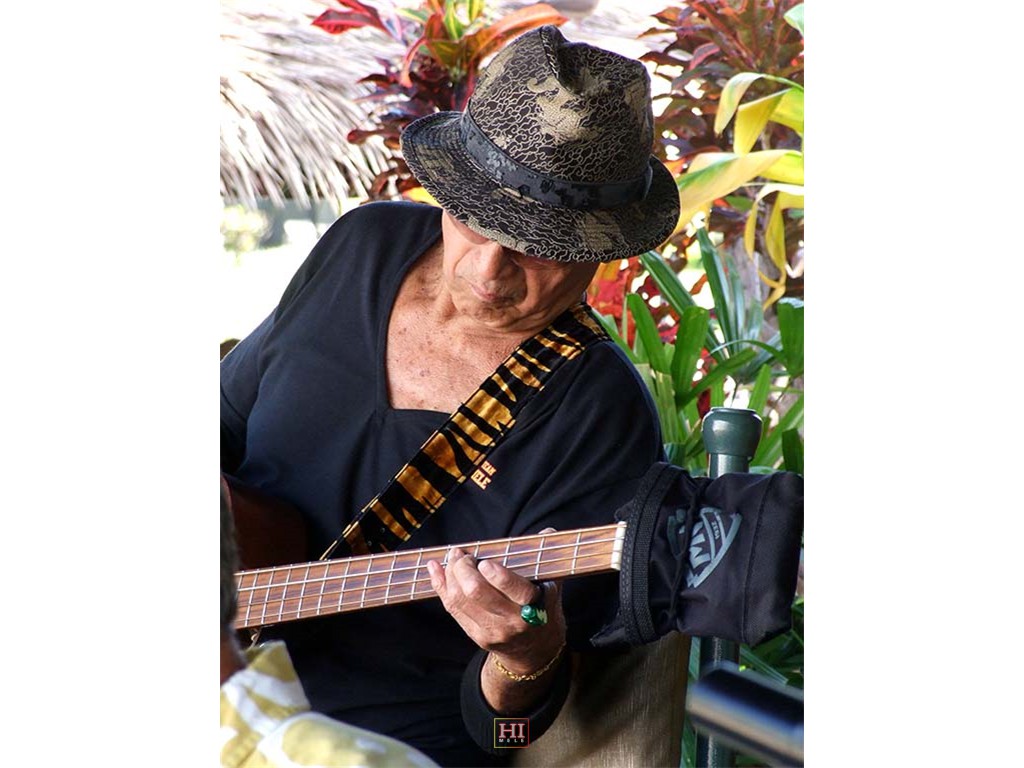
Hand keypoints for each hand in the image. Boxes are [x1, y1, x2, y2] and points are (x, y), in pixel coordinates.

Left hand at [426, 533, 565, 675]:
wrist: (536, 648)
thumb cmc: (543, 607)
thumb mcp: (551, 584)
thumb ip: (545, 557)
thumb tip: (547, 532)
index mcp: (536, 606)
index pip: (517, 591)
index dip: (498, 575)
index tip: (486, 562)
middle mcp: (513, 622)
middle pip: (477, 593)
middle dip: (463, 569)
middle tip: (464, 555)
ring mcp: (493, 631)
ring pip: (460, 600)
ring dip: (450, 574)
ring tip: (453, 558)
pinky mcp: (477, 636)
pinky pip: (452, 608)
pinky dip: (441, 585)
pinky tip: (436, 569)